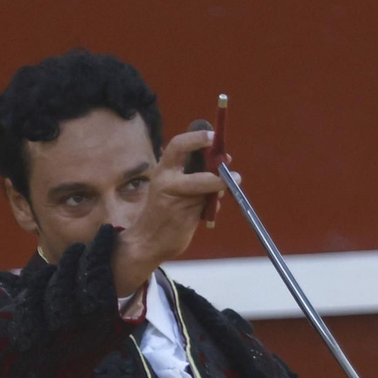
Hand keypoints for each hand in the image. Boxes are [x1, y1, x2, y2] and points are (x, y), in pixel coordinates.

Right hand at [111, 129, 230, 295]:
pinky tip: (210, 210)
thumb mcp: (173, 187)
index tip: (213, 136)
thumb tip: (223, 162)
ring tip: (225, 188)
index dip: (197, 138)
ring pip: (206, 187)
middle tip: (229, 164)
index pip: (178, 145)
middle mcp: (166, 181)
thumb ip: (193, 174)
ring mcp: (175, 199)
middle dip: (216, 166)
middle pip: (197, 167)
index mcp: (163, 170)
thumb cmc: (163, 212)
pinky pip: (208, 204)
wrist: (148, 241)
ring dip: (219, 187)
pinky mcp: (185, 215)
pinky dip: (213, 205)